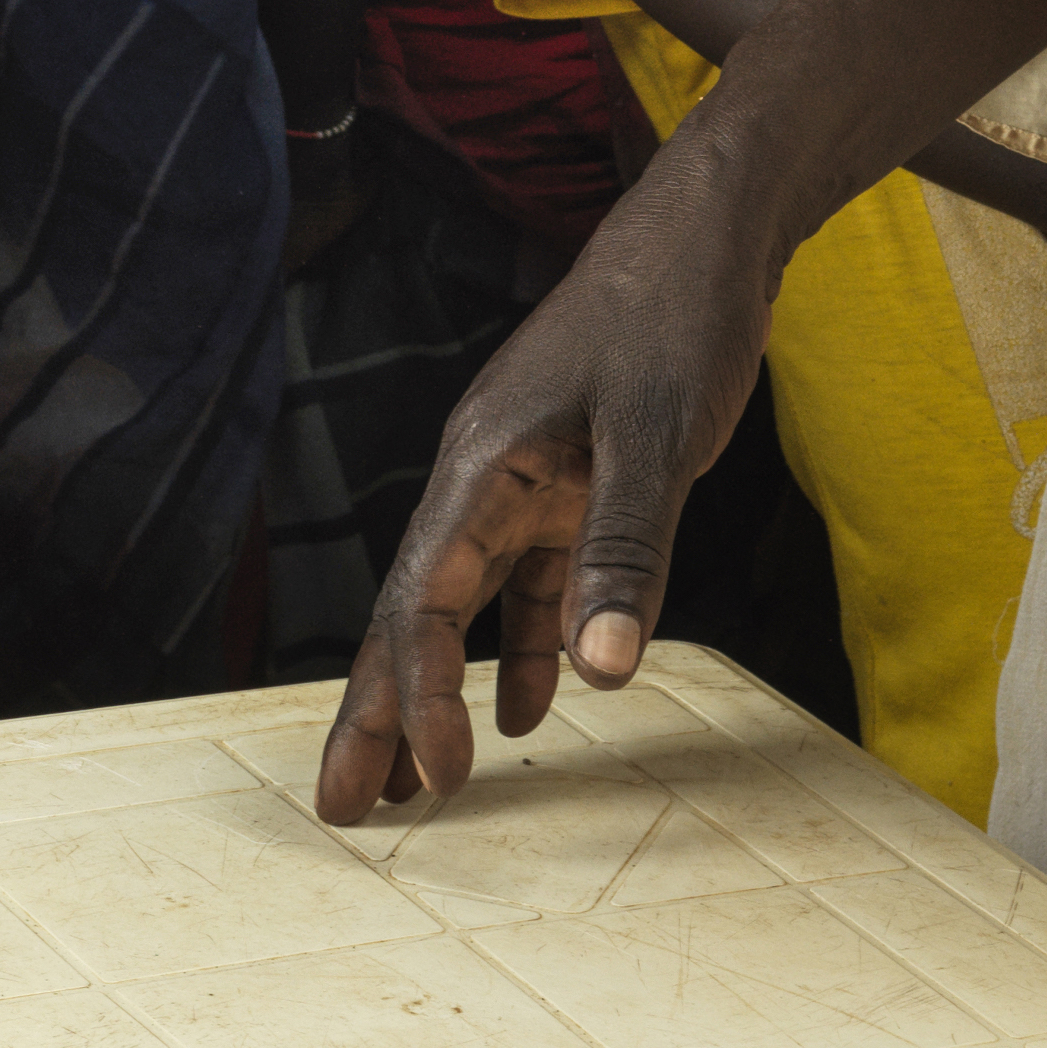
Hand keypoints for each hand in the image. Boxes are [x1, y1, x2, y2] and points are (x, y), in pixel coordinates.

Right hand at [310, 130, 780, 818]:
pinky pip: (528, 584)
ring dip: (436, 695)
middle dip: (375, 715)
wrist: (704, 237)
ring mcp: (522, 483)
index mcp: (483, 465)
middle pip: (409, 617)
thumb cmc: (673, 318)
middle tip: (343, 811)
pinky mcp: (568, 485)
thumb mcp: (658, 439)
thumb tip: (603, 675)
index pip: (423, 602)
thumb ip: (626, 554)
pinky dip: (527, 649)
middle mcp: (484, 480)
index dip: (420, 695)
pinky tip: (538, 712)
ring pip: (460, 608)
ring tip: (414, 784)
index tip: (439, 778)